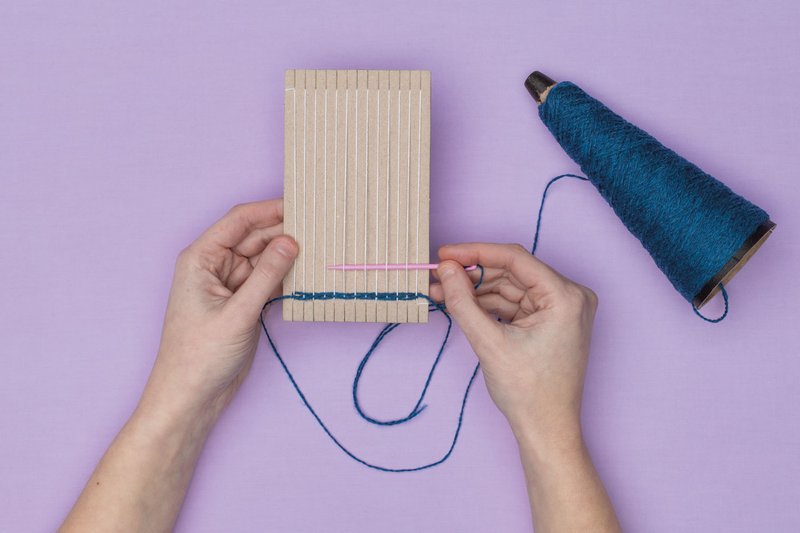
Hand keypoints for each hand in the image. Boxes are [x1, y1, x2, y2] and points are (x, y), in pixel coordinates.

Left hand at [139, 199, 297, 423]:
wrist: (192, 397)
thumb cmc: (200, 356)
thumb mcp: (237, 313)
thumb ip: (266, 275)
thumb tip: (291, 241)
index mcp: (201, 258)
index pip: (239, 221)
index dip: (269, 209)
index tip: (300, 204)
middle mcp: (214, 266)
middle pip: (254, 237)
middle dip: (284, 231)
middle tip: (319, 228)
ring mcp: (231, 284)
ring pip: (265, 258)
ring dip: (288, 254)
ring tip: (319, 247)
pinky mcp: (244, 302)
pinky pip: (268, 279)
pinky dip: (285, 276)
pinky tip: (307, 271)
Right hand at [429, 243, 596, 446]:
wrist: (546, 429)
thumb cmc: (529, 393)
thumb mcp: (489, 342)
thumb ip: (463, 301)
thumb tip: (445, 270)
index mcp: (566, 297)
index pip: (515, 259)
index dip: (476, 253)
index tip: (445, 254)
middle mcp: (569, 297)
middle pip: (511, 273)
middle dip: (472, 275)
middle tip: (437, 275)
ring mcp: (561, 309)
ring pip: (509, 287)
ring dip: (476, 290)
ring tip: (441, 292)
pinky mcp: (549, 321)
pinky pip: (514, 303)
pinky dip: (487, 304)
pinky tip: (461, 303)